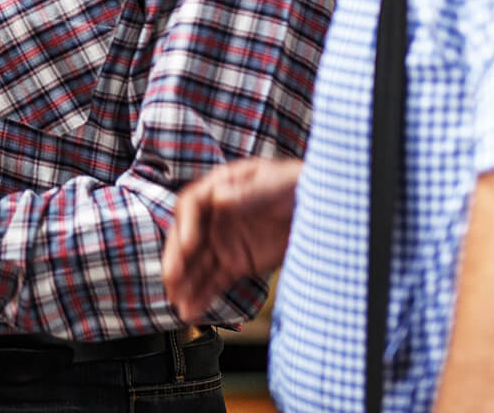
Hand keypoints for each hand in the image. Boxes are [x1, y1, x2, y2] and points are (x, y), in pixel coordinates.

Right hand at [162, 157, 301, 320]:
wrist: (322, 210)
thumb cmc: (295, 186)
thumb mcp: (275, 182)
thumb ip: (248, 191)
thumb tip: (218, 197)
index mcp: (220, 187)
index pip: (192, 204)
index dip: (186, 224)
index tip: (187, 245)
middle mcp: (216, 215)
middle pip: (187, 236)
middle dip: (177, 259)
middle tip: (171, 279)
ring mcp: (225, 241)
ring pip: (197, 263)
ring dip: (185, 283)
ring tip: (176, 304)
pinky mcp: (237, 263)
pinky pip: (215, 280)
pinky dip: (202, 296)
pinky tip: (192, 311)